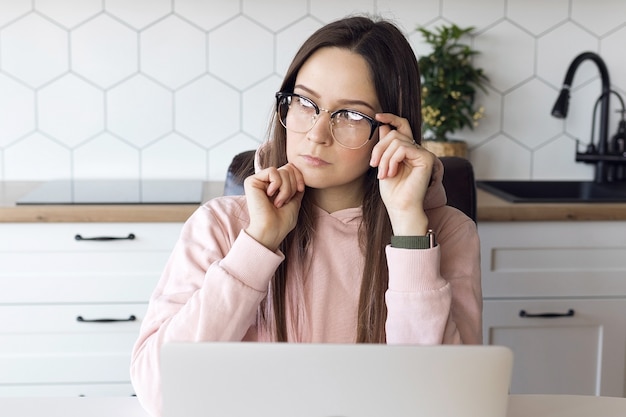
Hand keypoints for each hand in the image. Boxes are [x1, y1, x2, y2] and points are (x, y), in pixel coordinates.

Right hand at [244, 163, 304, 250]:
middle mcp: (266, 182)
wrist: (272, 231)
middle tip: (285, 201)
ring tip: (279, 202)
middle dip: (292, 185)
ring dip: (286, 189)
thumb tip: (298, 171)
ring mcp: (258, 181)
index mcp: (275, 186)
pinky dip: (277, 185)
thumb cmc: (282, 221)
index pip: (291, 168)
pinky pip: (272, 171)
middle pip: (288, 168)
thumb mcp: (295, 200)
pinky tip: (270, 196)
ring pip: (282, 170)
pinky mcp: (251, 181)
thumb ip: (295, 185)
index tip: (300, 190)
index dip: (299, 177)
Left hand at [369, 113, 435, 235]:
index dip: (391, 118)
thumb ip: (385, 146)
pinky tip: (391, 173)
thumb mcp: (383, 164)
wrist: (400, 208)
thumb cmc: (392, 192)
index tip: (377, 117)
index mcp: (408, 150)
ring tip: (383, 174)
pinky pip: (403, 148)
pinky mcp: (426, 158)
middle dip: (379, 148)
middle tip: (373, 165)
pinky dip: (392, 160)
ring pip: (396, 141)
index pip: (402, 126)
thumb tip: (385, 125)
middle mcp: (417, 150)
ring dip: (384, 158)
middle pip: (395, 133)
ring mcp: (423, 153)